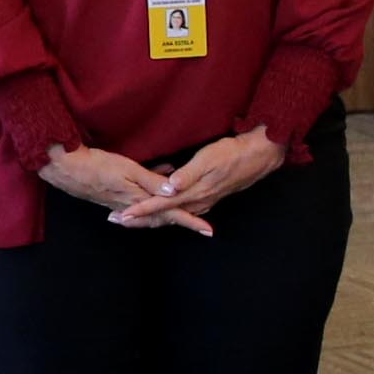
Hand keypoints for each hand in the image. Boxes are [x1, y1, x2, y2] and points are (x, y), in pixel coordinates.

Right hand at [38, 141, 208, 234]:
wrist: (66, 169)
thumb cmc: (97, 165)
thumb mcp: (128, 169)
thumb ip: (152, 180)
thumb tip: (176, 193)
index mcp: (139, 201)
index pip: (171, 213)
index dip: (191, 221)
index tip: (209, 231)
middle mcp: (133, 208)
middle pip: (163, 218)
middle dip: (182, 221)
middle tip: (202, 225)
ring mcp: (122, 205)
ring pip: (152, 214)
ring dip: (168, 212)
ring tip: (184, 210)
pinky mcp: (114, 199)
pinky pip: (141, 206)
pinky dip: (153, 202)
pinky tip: (157, 188)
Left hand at [118, 127, 281, 227]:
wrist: (258, 156)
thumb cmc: (232, 154)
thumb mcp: (208, 159)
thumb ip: (188, 174)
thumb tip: (169, 187)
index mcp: (194, 193)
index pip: (160, 205)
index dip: (140, 210)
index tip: (122, 215)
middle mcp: (197, 202)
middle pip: (163, 216)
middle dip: (139, 219)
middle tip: (116, 220)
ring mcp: (203, 201)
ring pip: (171, 215)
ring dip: (150, 217)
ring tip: (130, 217)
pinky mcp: (206, 197)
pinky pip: (180, 210)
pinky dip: (166, 212)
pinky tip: (159, 209)